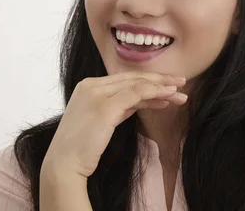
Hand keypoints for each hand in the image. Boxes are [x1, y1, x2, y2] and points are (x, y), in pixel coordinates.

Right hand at [41, 72, 187, 178]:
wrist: (63, 165)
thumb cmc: (81, 148)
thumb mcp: (102, 121)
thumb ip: (119, 107)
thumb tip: (141, 101)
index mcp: (88, 86)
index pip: (125, 80)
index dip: (149, 81)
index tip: (168, 86)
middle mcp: (91, 85)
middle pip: (133, 78)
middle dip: (160, 80)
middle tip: (181, 82)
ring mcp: (96, 94)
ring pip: (137, 84)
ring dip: (162, 86)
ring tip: (180, 92)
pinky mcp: (105, 106)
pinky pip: (137, 93)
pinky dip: (155, 92)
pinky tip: (169, 95)